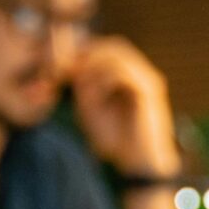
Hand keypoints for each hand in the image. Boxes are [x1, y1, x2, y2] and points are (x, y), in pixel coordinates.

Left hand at [68, 36, 180, 179]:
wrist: (137, 164)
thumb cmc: (115, 139)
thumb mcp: (90, 109)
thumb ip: (82, 86)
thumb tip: (70, 66)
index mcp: (129, 74)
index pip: (106, 47)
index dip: (82, 51)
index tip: (59, 67)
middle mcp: (141, 72)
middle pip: (113, 44)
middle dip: (85, 54)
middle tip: (65, 71)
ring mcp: (147, 79)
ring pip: (118, 53)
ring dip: (92, 66)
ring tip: (78, 86)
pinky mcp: (149, 91)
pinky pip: (123, 72)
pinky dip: (103, 80)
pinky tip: (91, 97)